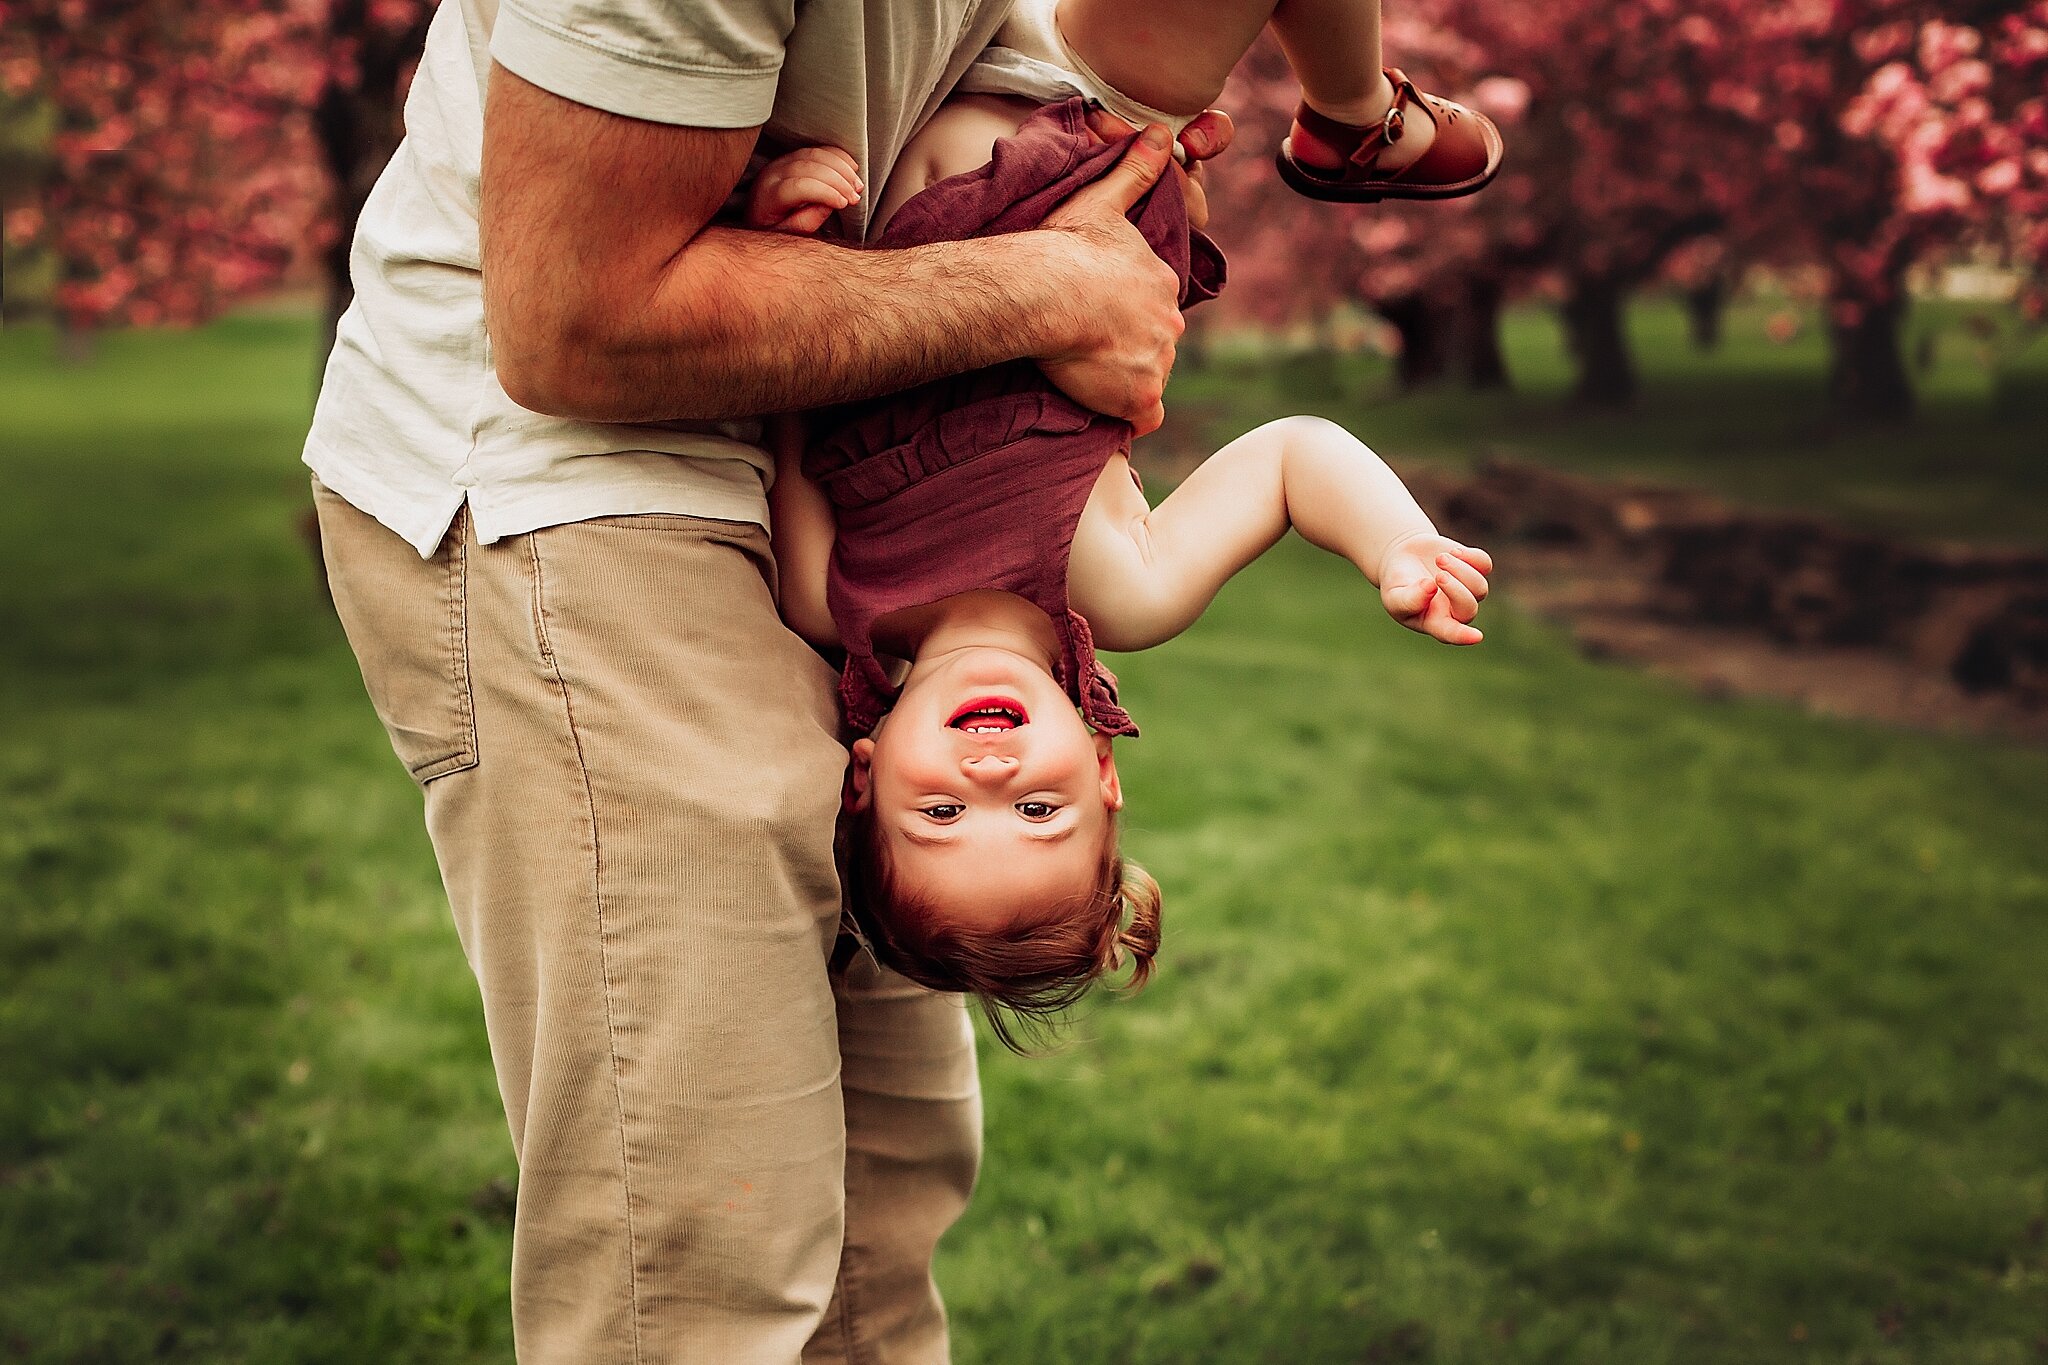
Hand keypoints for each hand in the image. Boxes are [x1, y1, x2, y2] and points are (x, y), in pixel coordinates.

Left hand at [745, 145, 862, 233]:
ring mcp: (781, 161)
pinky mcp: (792, 156)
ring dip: (841, 167)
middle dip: (837, 180)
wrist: (759, 217)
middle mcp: (772, 174)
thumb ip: (807, 221)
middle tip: (855, 197)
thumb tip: (830, 203)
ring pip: (814, 154)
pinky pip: (817, 148)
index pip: (798, 187)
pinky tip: (852, 168)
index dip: (825, 192)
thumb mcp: (788, 235)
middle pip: (808, 167)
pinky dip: (837, 156)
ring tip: (857, 186)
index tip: (844, 204)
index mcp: (768, 196)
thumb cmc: (774, 229)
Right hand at [1032, 109, 1231, 434]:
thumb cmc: (1065, 248)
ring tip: (1086, 373)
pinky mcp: (1140, 396)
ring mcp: (1158, 363)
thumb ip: (1134, 170)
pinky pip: (1145, 416)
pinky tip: (1107, 407)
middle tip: (1088, 347)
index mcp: (1161, 282)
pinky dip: (1131, 416)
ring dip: (1125, 380)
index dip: (1127, 313)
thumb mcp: (1102, 200)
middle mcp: (1170, 325)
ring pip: (1148, 377)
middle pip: (1154, 343)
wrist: (1046, 291)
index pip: (1154, 305)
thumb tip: (1157, 131)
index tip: (1099, 316)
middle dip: (1130, 348)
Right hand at [1377, 532, 1493, 644]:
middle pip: (1469, 608)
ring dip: (1460, 570)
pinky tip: (1452, 552)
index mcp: (1435, 622)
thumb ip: (1409, 599)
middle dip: (1455, 590)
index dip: (1463, 635)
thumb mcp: (1394, 596)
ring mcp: (1468, 589)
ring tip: (1440, 558)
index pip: (1451, 633)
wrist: (1403, 557)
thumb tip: (1431, 588)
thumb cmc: (1397, 584)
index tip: (1476, 636)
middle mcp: (1455, 609)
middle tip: (1439, 576)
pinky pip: (1484, 564)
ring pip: (1479, 586)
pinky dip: (1471, 557)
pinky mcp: (1474, 568)